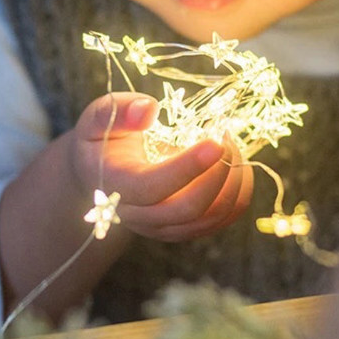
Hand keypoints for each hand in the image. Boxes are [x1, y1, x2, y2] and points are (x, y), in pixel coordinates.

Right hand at [69, 92, 253, 240]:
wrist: (103, 175)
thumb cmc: (103, 139)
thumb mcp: (98, 116)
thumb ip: (119, 110)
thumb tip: (149, 110)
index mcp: (117, 186)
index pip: (152, 187)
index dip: (187, 167)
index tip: (215, 142)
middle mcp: (140, 215)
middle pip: (188, 210)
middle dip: (218, 173)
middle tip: (224, 137)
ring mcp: (165, 227)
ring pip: (211, 217)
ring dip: (232, 179)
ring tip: (229, 143)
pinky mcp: (186, 228)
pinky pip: (224, 218)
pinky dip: (239, 191)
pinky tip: (235, 162)